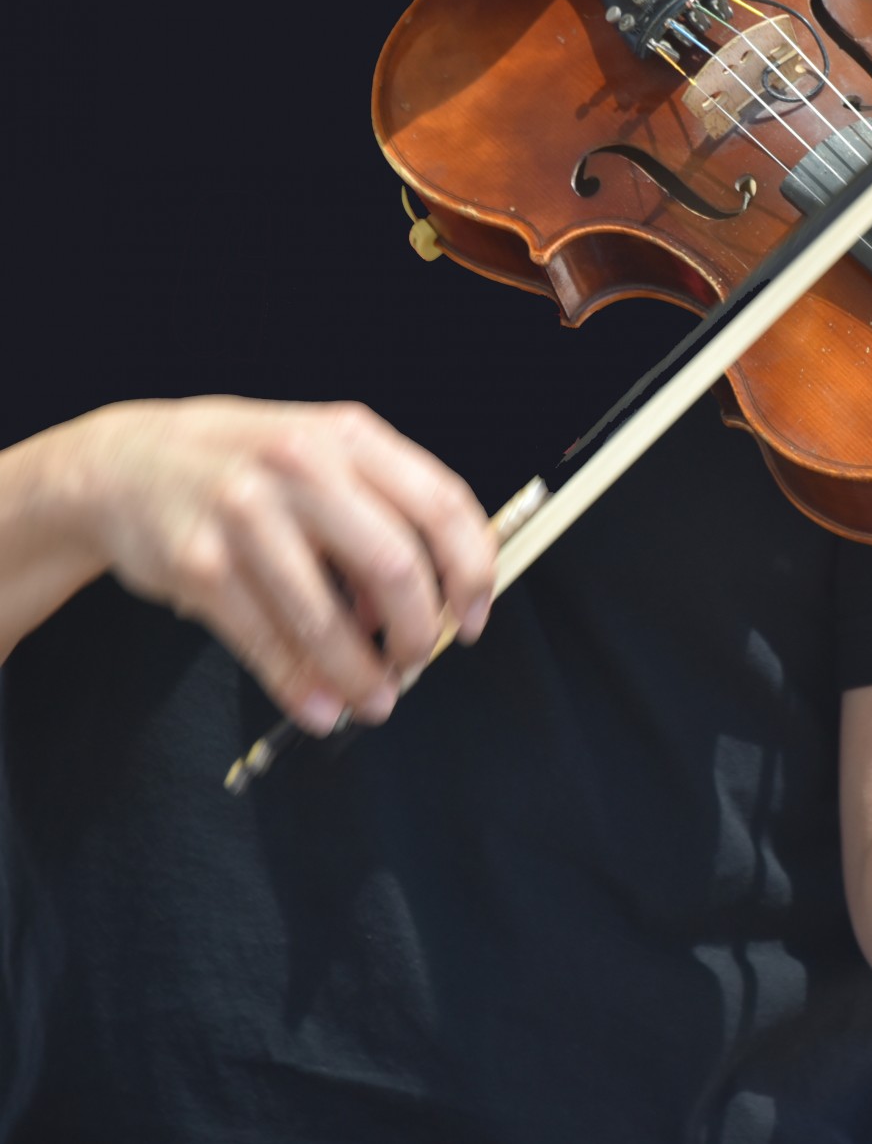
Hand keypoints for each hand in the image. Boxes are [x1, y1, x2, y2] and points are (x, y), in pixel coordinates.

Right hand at [69, 397, 495, 732]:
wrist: (125, 463)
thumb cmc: (247, 466)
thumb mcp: (322, 455)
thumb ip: (382, 510)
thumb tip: (434, 601)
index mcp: (350, 436)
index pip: (443, 504)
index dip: (472, 572)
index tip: (474, 619)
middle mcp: (302, 465)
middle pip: (395, 564)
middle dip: (419, 630)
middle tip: (418, 661)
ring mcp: (245, 513)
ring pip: (327, 617)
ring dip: (362, 673)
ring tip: (376, 699)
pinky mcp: (199, 564)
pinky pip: (267, 642)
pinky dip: (302, 687)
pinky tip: (321, 707)